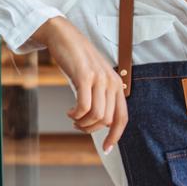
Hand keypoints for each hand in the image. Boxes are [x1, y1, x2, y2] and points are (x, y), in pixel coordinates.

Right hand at [32, 17, 126, 152]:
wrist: (64, 35)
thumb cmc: (77, 60)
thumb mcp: (93, 78)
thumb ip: (99, 96)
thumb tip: (99, 122)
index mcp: (116, 85)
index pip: (122, 117)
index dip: (116, 136)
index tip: (107, 149)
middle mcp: (111, 82)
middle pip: (107, 120)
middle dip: (91, 130)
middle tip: (78, 126)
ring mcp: (99, 79)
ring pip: (96, 116)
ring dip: (82, 123)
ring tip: (73, 119)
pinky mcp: (84, 76)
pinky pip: (84, 106)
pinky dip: (75, 115)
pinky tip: (69, 112)